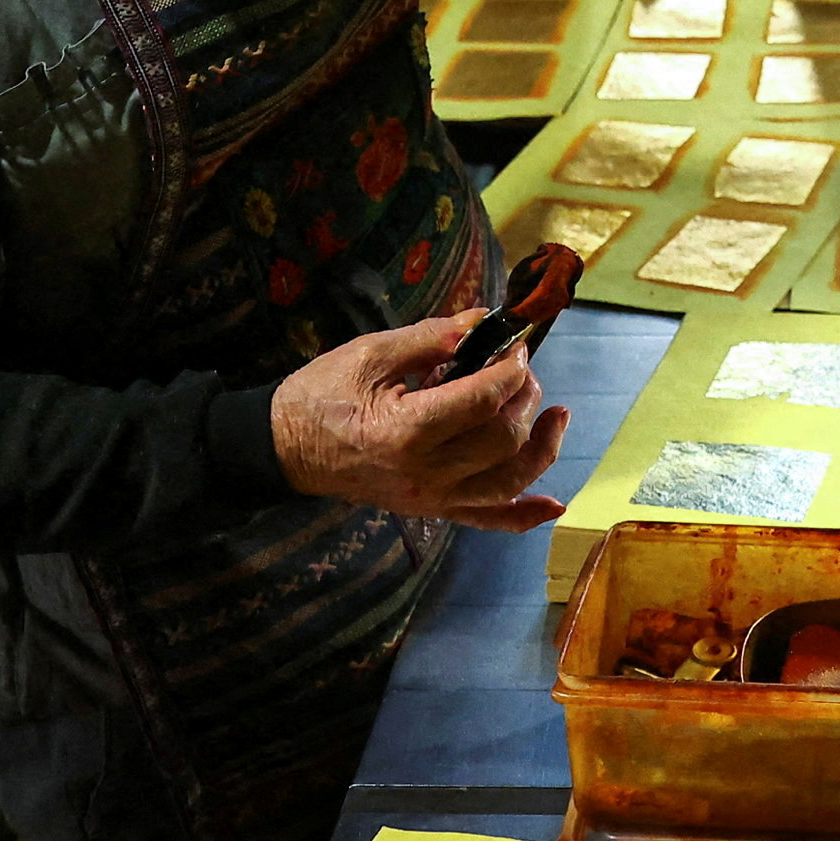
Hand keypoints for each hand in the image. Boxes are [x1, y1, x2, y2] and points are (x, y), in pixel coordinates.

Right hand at [267, 309, 568, 530]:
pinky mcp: (431, 510)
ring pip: (507, 482)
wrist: (284, 449)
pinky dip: (524, 516)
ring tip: (556, 414)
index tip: (516, 343)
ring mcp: (430, 498)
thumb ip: (433, 337)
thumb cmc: (320, 395)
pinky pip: (487, 521)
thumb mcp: (371, 353)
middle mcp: (424, 474)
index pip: (483, 400)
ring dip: (541, 447)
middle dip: (524, 397)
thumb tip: (485, 319)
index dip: (511, 368)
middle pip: (502, 440)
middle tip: (519, 367)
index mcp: (406, 431)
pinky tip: (554, 504)